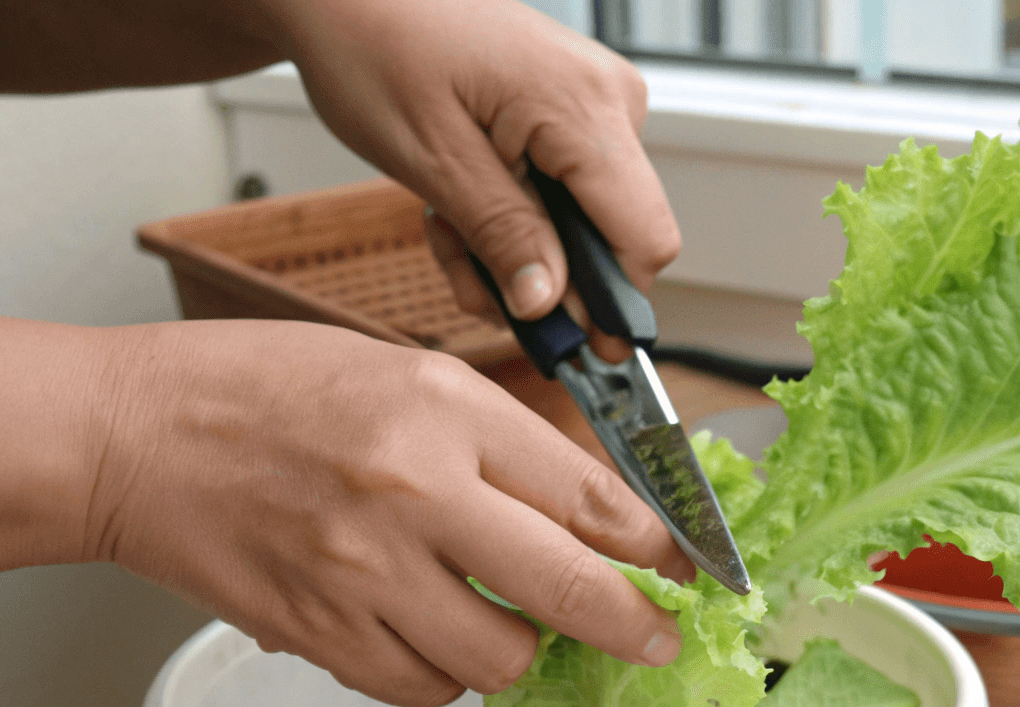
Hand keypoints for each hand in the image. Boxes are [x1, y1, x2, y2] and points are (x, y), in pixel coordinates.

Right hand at [87, 320, 691, 706]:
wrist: (136, 435)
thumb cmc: (270, 389)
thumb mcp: (409, 374)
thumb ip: (505, 446)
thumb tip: (598, 519)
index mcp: (445, 410)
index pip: (592, 498)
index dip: (663, 549)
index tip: (691, 573)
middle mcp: (413, 491)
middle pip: (568, 592)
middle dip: (633, 628)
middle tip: (655, 640)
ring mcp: (362, 572)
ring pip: (496, 661)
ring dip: (515, 650)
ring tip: (494, 613)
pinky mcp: (319, 632)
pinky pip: (420, 687)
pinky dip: (438, 670)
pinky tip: (421, 625)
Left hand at [262, 0, 676, 354]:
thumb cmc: (375, 46)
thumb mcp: (432, 160)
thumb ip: (503, 235)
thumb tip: (552, 305)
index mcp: (586, 106)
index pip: (644, 238)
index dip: (610, 304)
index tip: (566, 346)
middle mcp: (611, 100)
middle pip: (614, 237)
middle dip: (539, 275)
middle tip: (463, 272)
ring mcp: (597, 102)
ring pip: (584, 223)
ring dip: (513, 248)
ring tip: (446, 229)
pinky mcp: (577, 109)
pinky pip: (566, 191)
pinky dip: (513, 214)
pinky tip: (461, 203)